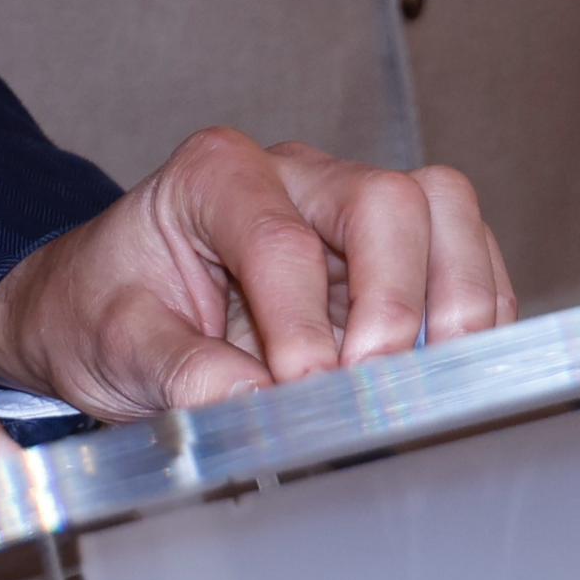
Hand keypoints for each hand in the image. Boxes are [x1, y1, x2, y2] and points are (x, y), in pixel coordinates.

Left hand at [0, 128, 508, 417]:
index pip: (281, 239)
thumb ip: (177, 369)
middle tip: (373, 382)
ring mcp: (351, 207)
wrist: (105, 311)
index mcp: (215, 174)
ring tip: (429, 382)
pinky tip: (448, 374)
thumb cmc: (107, 311)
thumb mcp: (114, 342)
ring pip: (444, 211)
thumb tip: (249, 405)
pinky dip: (474, 315)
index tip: (300, 391)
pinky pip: (463, 257)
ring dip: (456, 300)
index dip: (301, 322)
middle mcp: (297, 174)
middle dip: (396, 299)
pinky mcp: (393, 252)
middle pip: (388, 200)